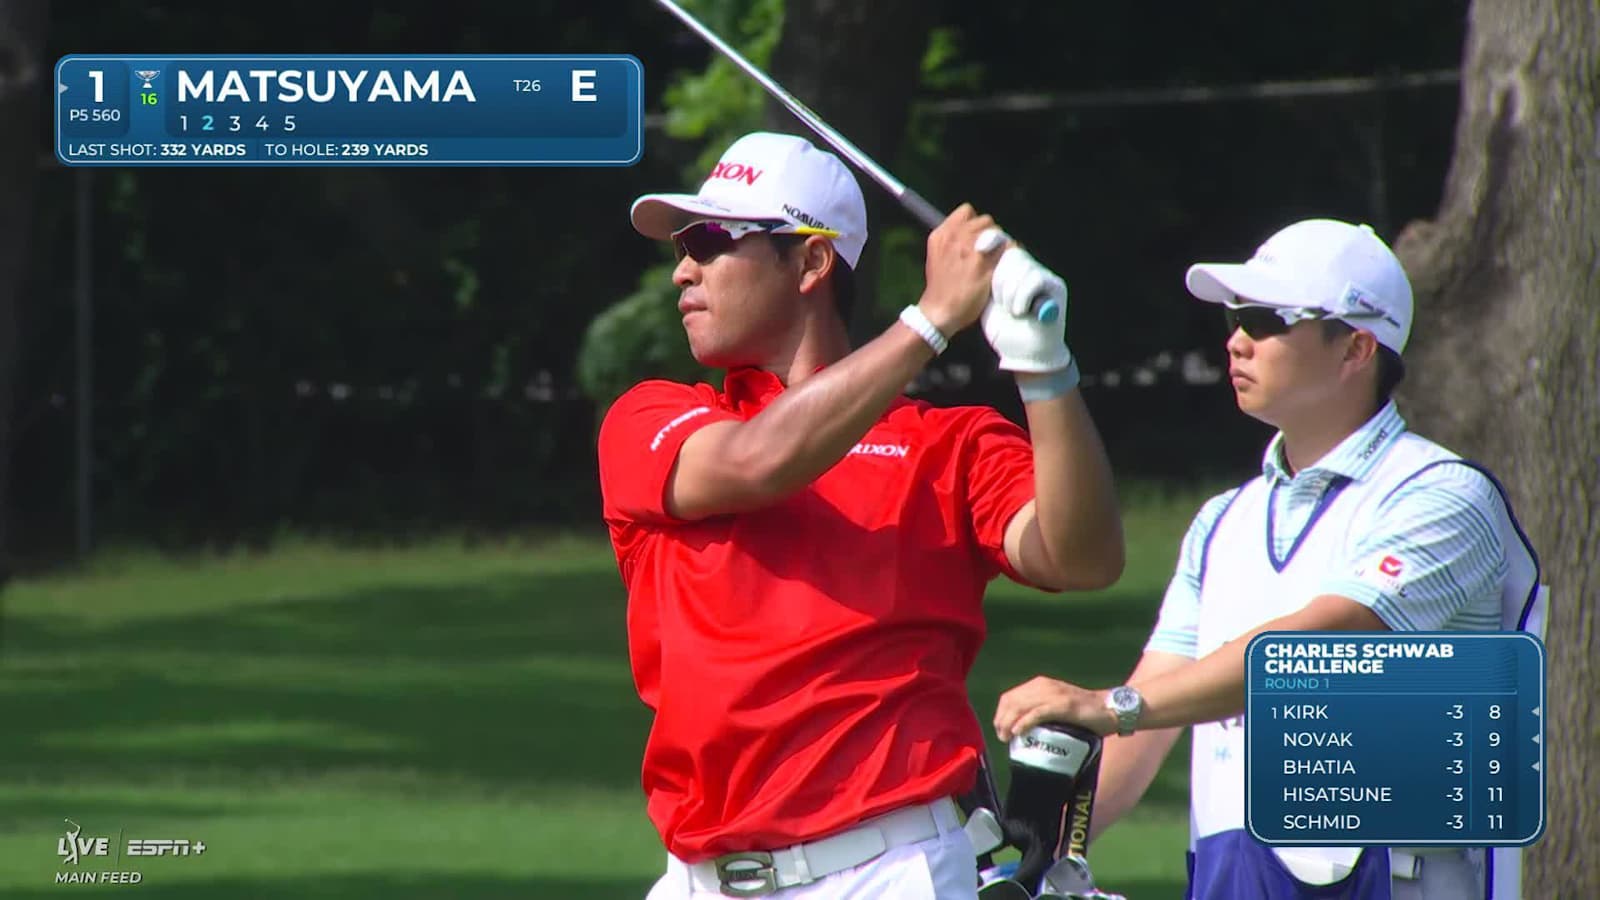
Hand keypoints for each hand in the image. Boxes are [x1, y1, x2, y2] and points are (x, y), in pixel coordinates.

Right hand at [917, 204, 1007, 335]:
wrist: (939, 311)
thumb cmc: (940, 286)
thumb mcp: (938, 255)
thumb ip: (952, 241)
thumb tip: (973, 234)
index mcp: (942, 234)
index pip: (966, 211)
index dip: (975, 222)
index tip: (977, 236)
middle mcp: (956, 238)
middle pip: (985, 220)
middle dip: (990, 233)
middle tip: (990, 250)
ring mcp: (971, 250)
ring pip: (998, 232)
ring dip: (1001, 242)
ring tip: (998, 257)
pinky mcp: (986, 265)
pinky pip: (1008, 248)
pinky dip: (1012, 253)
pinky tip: (1009, 263)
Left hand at [980, 247, 1072, 372]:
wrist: (1024, 355)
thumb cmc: (1003, 330)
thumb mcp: (986, 300)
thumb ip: (984, 277)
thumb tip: (978, 248)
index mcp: (1009, 269)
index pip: (1002, 242)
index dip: (992, 239)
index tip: (980, 247)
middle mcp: (1028, 268)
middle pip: (1011, 252)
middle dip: (1000, 278)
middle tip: (1000, 302)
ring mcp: (1043, 275)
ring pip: (1023, 265)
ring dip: (1011, 292)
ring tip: (1012, 311)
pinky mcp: (1056, 286)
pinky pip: (1035, 278)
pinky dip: (1023, 296)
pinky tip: (1020, 312)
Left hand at [994, 676, 1115, 740]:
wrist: (1110, 709)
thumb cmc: (1084, 713)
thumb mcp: (1057, 706)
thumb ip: (1041, 712)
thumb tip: (1020, 730)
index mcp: (1040, 684)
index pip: (1010, 696)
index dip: (1001, 713)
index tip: (1000, 730)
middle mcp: (1044, 686)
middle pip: (1011, 701)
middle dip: (1002, 720)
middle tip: (1002, 737)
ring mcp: (1054, 694)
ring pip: (1021, 706)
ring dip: (1009, 723)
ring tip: (1006, 737)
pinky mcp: (1064, 705)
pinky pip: (1038, 713)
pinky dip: (1025, 722)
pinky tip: (1018, 732)